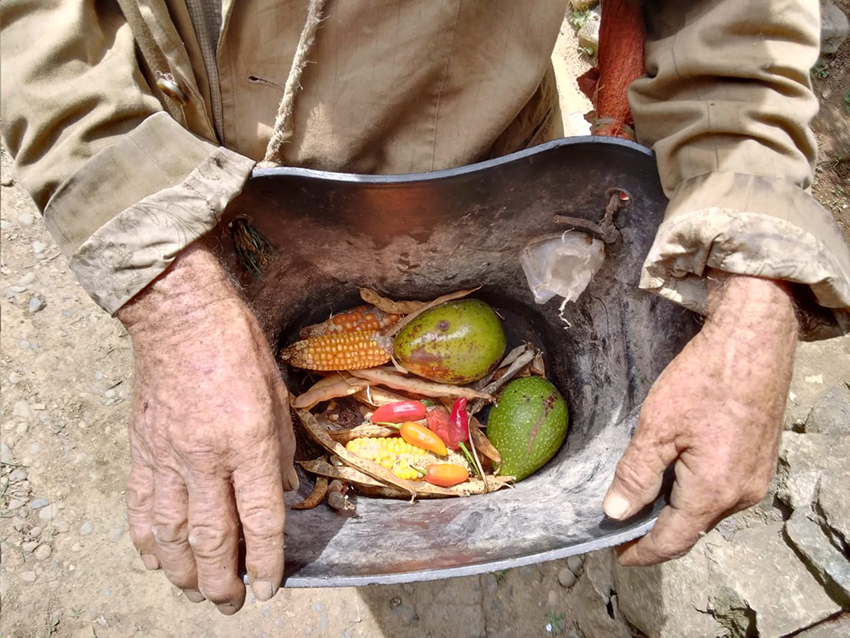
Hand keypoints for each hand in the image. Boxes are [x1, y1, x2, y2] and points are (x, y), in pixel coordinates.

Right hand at [118, 243, 296, 612]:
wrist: (180, 318)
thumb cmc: (237, 347)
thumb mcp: (277, 393)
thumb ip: (283, 448)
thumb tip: (283, 489)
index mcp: (248, 442)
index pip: (259, 518)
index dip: (265, 560)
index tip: (268, 586)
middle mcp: (206, 457)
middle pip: (212, 537)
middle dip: (222, 579)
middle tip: (230, 603)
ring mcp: (168, 456)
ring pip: (171, 532)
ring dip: (183, 571)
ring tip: (196, 591)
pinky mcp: (143, 450)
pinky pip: (141, 506)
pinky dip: (146, 539)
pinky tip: (154, 559)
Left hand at [603, 271, 797, 564]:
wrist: (754, 343)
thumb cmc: (704, 380)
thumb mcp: (658, 426)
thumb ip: (636, 474)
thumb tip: (616, 513)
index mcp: (713, 492)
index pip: (673, 540)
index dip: (642, 551)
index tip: (618, 554)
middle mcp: (741, 495)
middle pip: (691, 528)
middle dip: (656, 531)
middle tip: (622, 524)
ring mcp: (756, 479)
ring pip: (707, 509)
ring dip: (676, 510)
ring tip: (642, 499)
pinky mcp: (760, 461)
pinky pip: (722, 490)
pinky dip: (694, 492)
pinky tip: (674, 475)